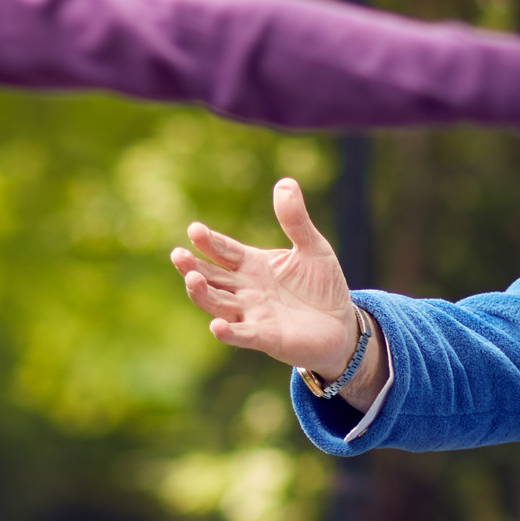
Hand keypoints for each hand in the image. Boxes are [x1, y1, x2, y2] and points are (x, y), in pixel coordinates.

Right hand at [174, 178, 374, 394]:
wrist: (341, 325)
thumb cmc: (322, 285)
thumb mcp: (312, 247)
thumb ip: (295, 219)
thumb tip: (285, 183)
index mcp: (252, 264)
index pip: (223, 250)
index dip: (208, 241)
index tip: (194, 230)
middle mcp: (245, 289)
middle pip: (210, 277)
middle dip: (192, 267)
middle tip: (178, 255)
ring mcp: (251, 314)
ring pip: (217, 304)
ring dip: (203, 294)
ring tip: (192, 280)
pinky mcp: (265, 337)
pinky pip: (242, 334)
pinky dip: (228, 332)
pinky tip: (216, 326)